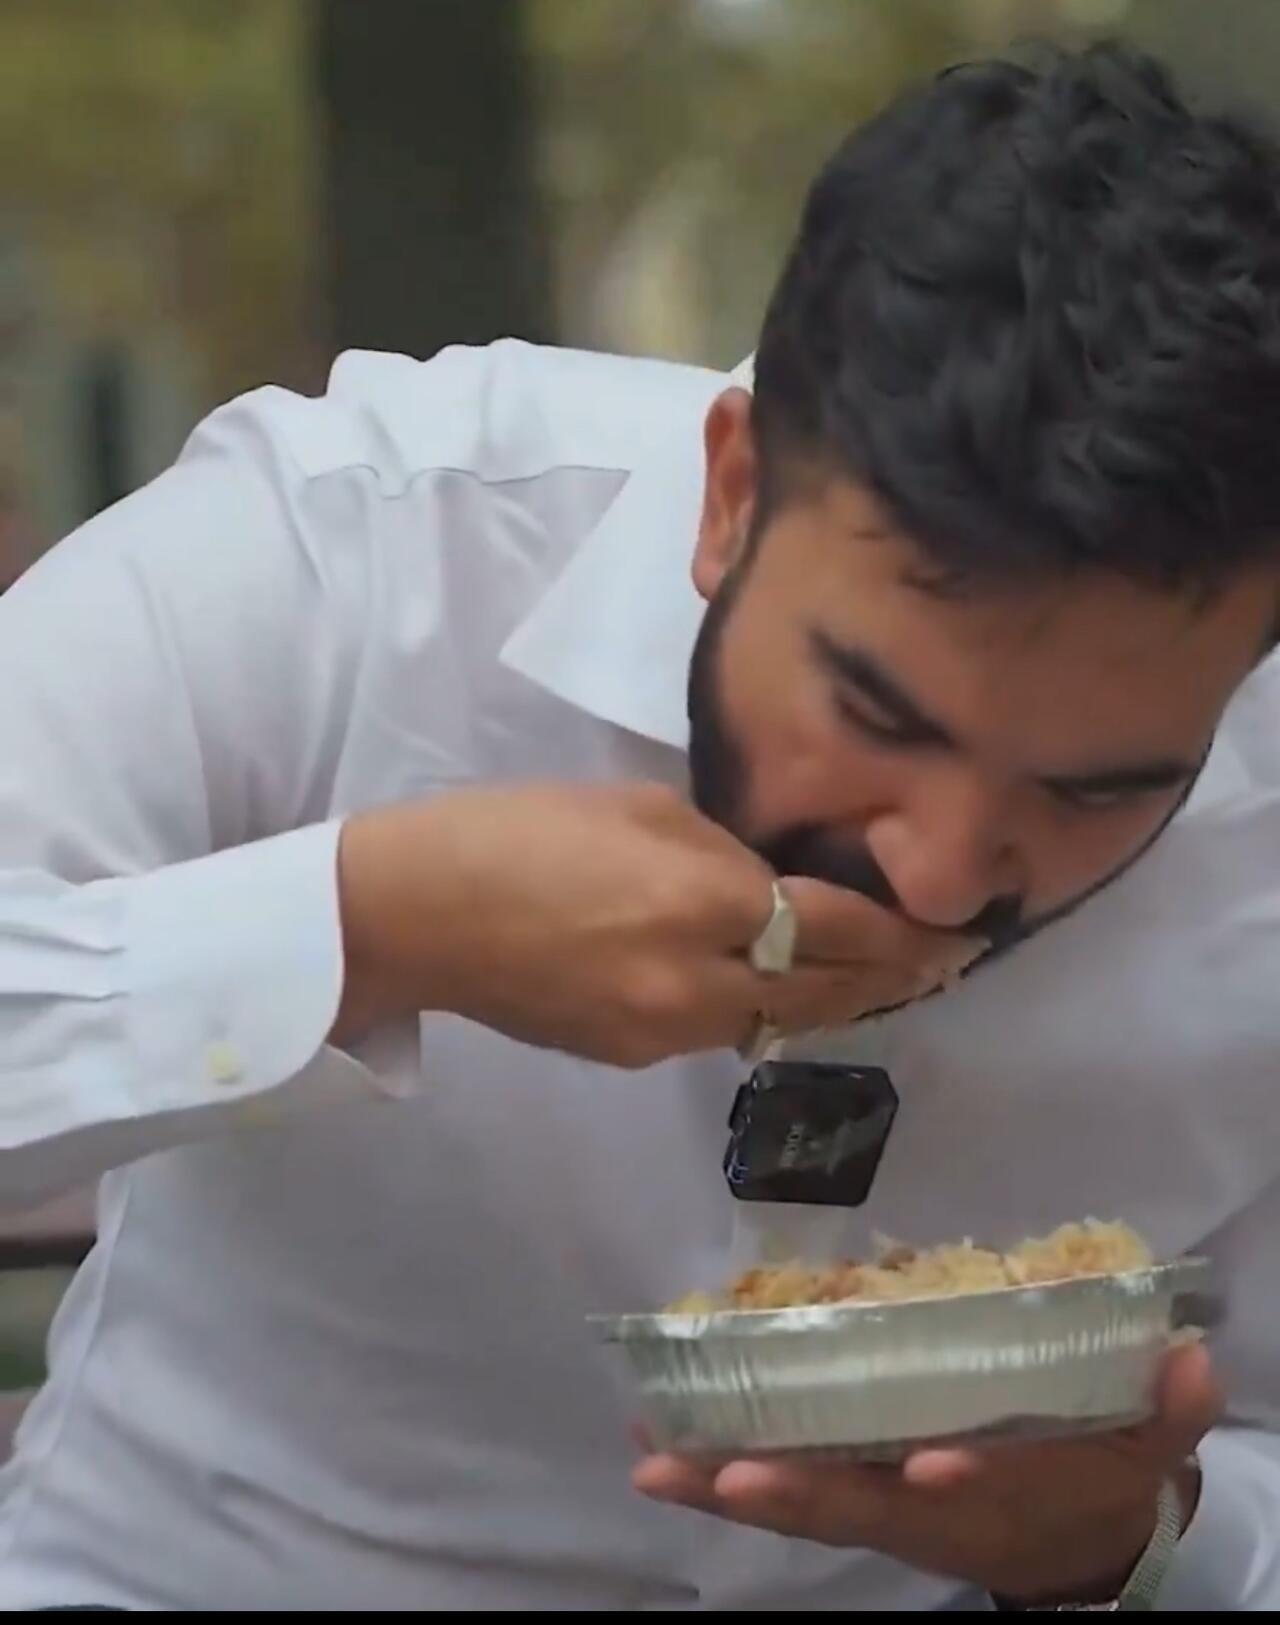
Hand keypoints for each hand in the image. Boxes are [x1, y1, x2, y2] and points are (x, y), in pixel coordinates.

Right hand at [334, 782, 981, 1065]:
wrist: (417, 912)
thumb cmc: (521, 829)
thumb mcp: (638, 808)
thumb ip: (722, 852)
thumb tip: (773, 886)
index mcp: (704, 902)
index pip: (838, 929)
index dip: (905, 935)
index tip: (959, 934)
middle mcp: (700, 983)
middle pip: (826, 995)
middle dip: (892, 980)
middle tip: (946, 965)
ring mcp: (666, 1033)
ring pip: (778, 1024)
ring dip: (833, 1002)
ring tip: (876, 978)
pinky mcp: (632, 1056)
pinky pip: (720, 1034)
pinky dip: (760, 1011)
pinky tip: (770, 988)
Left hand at [633, 1342, 1219, 1604]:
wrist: (1062, 1542)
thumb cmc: (1092, 1481)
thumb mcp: (1142, 1453)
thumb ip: (1164, 1410)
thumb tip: (1193, 1359)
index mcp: (993, 1494)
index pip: (972, 1490)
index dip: (955, 1479)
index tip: (931, 1465)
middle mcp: (920, 1507)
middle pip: (851, 1505)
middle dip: (790, 1493)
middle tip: (723, 1474)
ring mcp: (875, 1503)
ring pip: (796, 1501)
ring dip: (723, 1483)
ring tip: (654, 1459)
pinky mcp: (848, 1487)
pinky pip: (780, 1484)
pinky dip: (720, 1470)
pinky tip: (663, 1444)